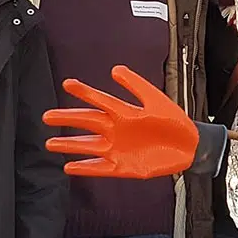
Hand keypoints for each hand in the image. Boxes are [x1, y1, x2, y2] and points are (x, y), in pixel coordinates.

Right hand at [43, 65, 198, 178]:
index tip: (67, 83)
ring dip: (71, 145)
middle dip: (68, 119)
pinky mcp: (123, 167)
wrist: (190, 146)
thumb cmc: (174, 122)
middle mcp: (117, 130)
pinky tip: (70, 167)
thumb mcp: (156, 100)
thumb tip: (115, 69)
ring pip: (89, 147)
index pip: (99, 100)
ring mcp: (118, 149)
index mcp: (124, 112)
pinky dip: (86, 168)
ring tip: (51, 143)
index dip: (84, 92)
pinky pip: (101, 168)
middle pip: (87, 123)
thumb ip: (136, 86)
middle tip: (48, 116)